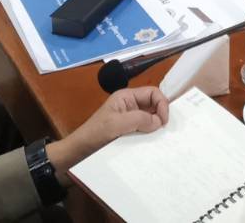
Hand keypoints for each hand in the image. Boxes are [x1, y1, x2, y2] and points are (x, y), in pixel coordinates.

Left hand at [47, 87, 169, 179]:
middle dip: (161, 116)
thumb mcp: (116, 124)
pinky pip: (144, 130)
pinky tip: (151, 145)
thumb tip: (159, 121)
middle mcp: (130, 105)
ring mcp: (129, 119)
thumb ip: (138, 119)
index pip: (152, 93)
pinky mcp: (128, 132)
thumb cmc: (95, 134)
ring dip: (156, 127)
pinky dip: (150, 136)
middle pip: (153, 105)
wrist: (79, 151)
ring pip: (150, 119)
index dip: (162, 104)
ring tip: (159, 139)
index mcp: (126, 97)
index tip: (164, 122)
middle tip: (164, 132)